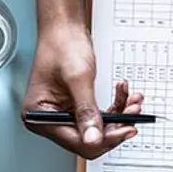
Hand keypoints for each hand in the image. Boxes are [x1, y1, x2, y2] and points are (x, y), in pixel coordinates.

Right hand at [23, 23, 143, 159]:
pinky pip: (100, 116)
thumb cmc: (62, 46)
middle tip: (133, 112)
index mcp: (39, 116)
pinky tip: (124, 95)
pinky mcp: (76, 107)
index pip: (76, 142)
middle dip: (115, 125)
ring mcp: (64, 114)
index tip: (126, 129)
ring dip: (120, 115)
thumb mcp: (78, 79)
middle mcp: (50, 119)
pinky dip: (115, 107)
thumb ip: (86, 111)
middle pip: (90, 138)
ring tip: (132, 100)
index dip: (104, 139)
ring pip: (99, 128)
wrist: (65, 29)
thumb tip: (94, 139)